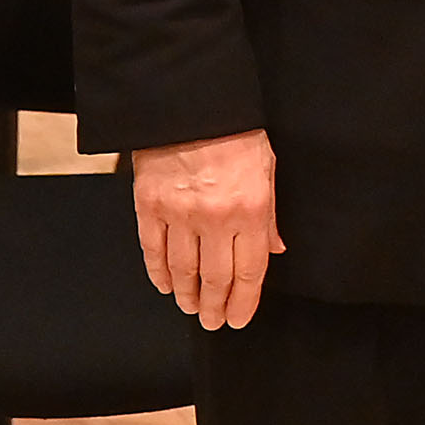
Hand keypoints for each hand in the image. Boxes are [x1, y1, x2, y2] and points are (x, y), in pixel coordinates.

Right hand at [131, 130, 285, 329]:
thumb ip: (270, 215)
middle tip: (214, 322)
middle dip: (215, 307)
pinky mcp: (149, 206)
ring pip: (183, 271)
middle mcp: (215, 218)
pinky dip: (158, 272)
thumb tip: (275, 250)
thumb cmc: (235, 133)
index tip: (239, 320)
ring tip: (191, 308)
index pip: (250, 272)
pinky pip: (152, 250)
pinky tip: (164, 285)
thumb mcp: (267, 168)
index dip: (244, 302)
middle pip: (216, 278)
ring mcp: (178, 214)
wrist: (190, 103)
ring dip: (187, 295)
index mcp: (250, 209)